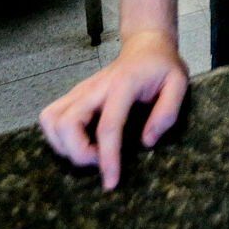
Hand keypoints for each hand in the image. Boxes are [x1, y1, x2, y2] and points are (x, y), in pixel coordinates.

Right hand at [39, 30, 188, 189]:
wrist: (146, 45)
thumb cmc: (162, 66)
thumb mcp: (178, 83)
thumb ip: (167, 112)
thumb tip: (146, 142)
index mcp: (123, 85)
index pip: (108, 126)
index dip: (107, 158)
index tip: (111, 183)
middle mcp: (95, 87)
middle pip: (66, 124)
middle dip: (78, 153)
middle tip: (100, 161)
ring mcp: (80, 89)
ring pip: (50, 120)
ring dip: (64, 146)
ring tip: (89, 152)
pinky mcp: (73, 94)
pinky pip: (51, 117)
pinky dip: (58, 137)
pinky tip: (79, 142)